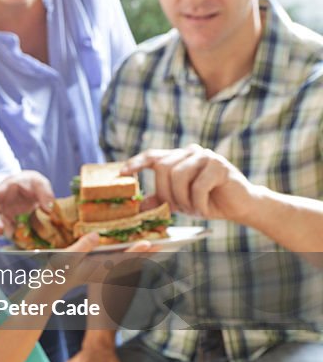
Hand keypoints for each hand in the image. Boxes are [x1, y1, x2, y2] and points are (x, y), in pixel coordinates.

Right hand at [0, 171, 55, 237]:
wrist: (31, 187)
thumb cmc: (31, 182)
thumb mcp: (40, 183)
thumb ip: (45, 194)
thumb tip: (48, 209)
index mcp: (4, 188)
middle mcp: (2, 202)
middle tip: (0, 231)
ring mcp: (6, 212)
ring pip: (0, 222)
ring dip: (4, 229)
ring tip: (10, 235)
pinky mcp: (12, 220)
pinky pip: (11, 228)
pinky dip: (14, 232)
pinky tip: (19, 235)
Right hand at [49, 234, 158, 291]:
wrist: (57, 281)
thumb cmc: (60, 269)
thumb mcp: (66, 257)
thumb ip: (82, 246)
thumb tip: (97, 235)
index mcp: (100, 268)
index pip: (122, 259)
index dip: (136, 250)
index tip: (148, 242)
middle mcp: (108, 271)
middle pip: (133, 261)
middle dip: (148, 252)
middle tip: (165, 242)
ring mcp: (108, 271)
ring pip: (132, 262)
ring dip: (145, 254)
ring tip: (160, 244)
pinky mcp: (106, 269)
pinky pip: (127, 262)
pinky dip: (137, 255)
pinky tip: (142, 248)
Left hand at [123, 145, 257, 221]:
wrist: (240, 206)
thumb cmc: (207, 201)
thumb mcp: (179, 201)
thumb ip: (160, 200)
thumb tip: (138, 207)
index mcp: (178, 157)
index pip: (152, 156)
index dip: (136, 163)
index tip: (122, 173)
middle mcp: (190, 152)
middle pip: (164, 168)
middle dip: (166, 193)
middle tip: (177, 209)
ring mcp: (206, 156)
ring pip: (179, 176)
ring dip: (183, 199)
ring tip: (192, 209)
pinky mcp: (220, 165)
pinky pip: (198, 186)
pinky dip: (198, 202)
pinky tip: (204, 208)